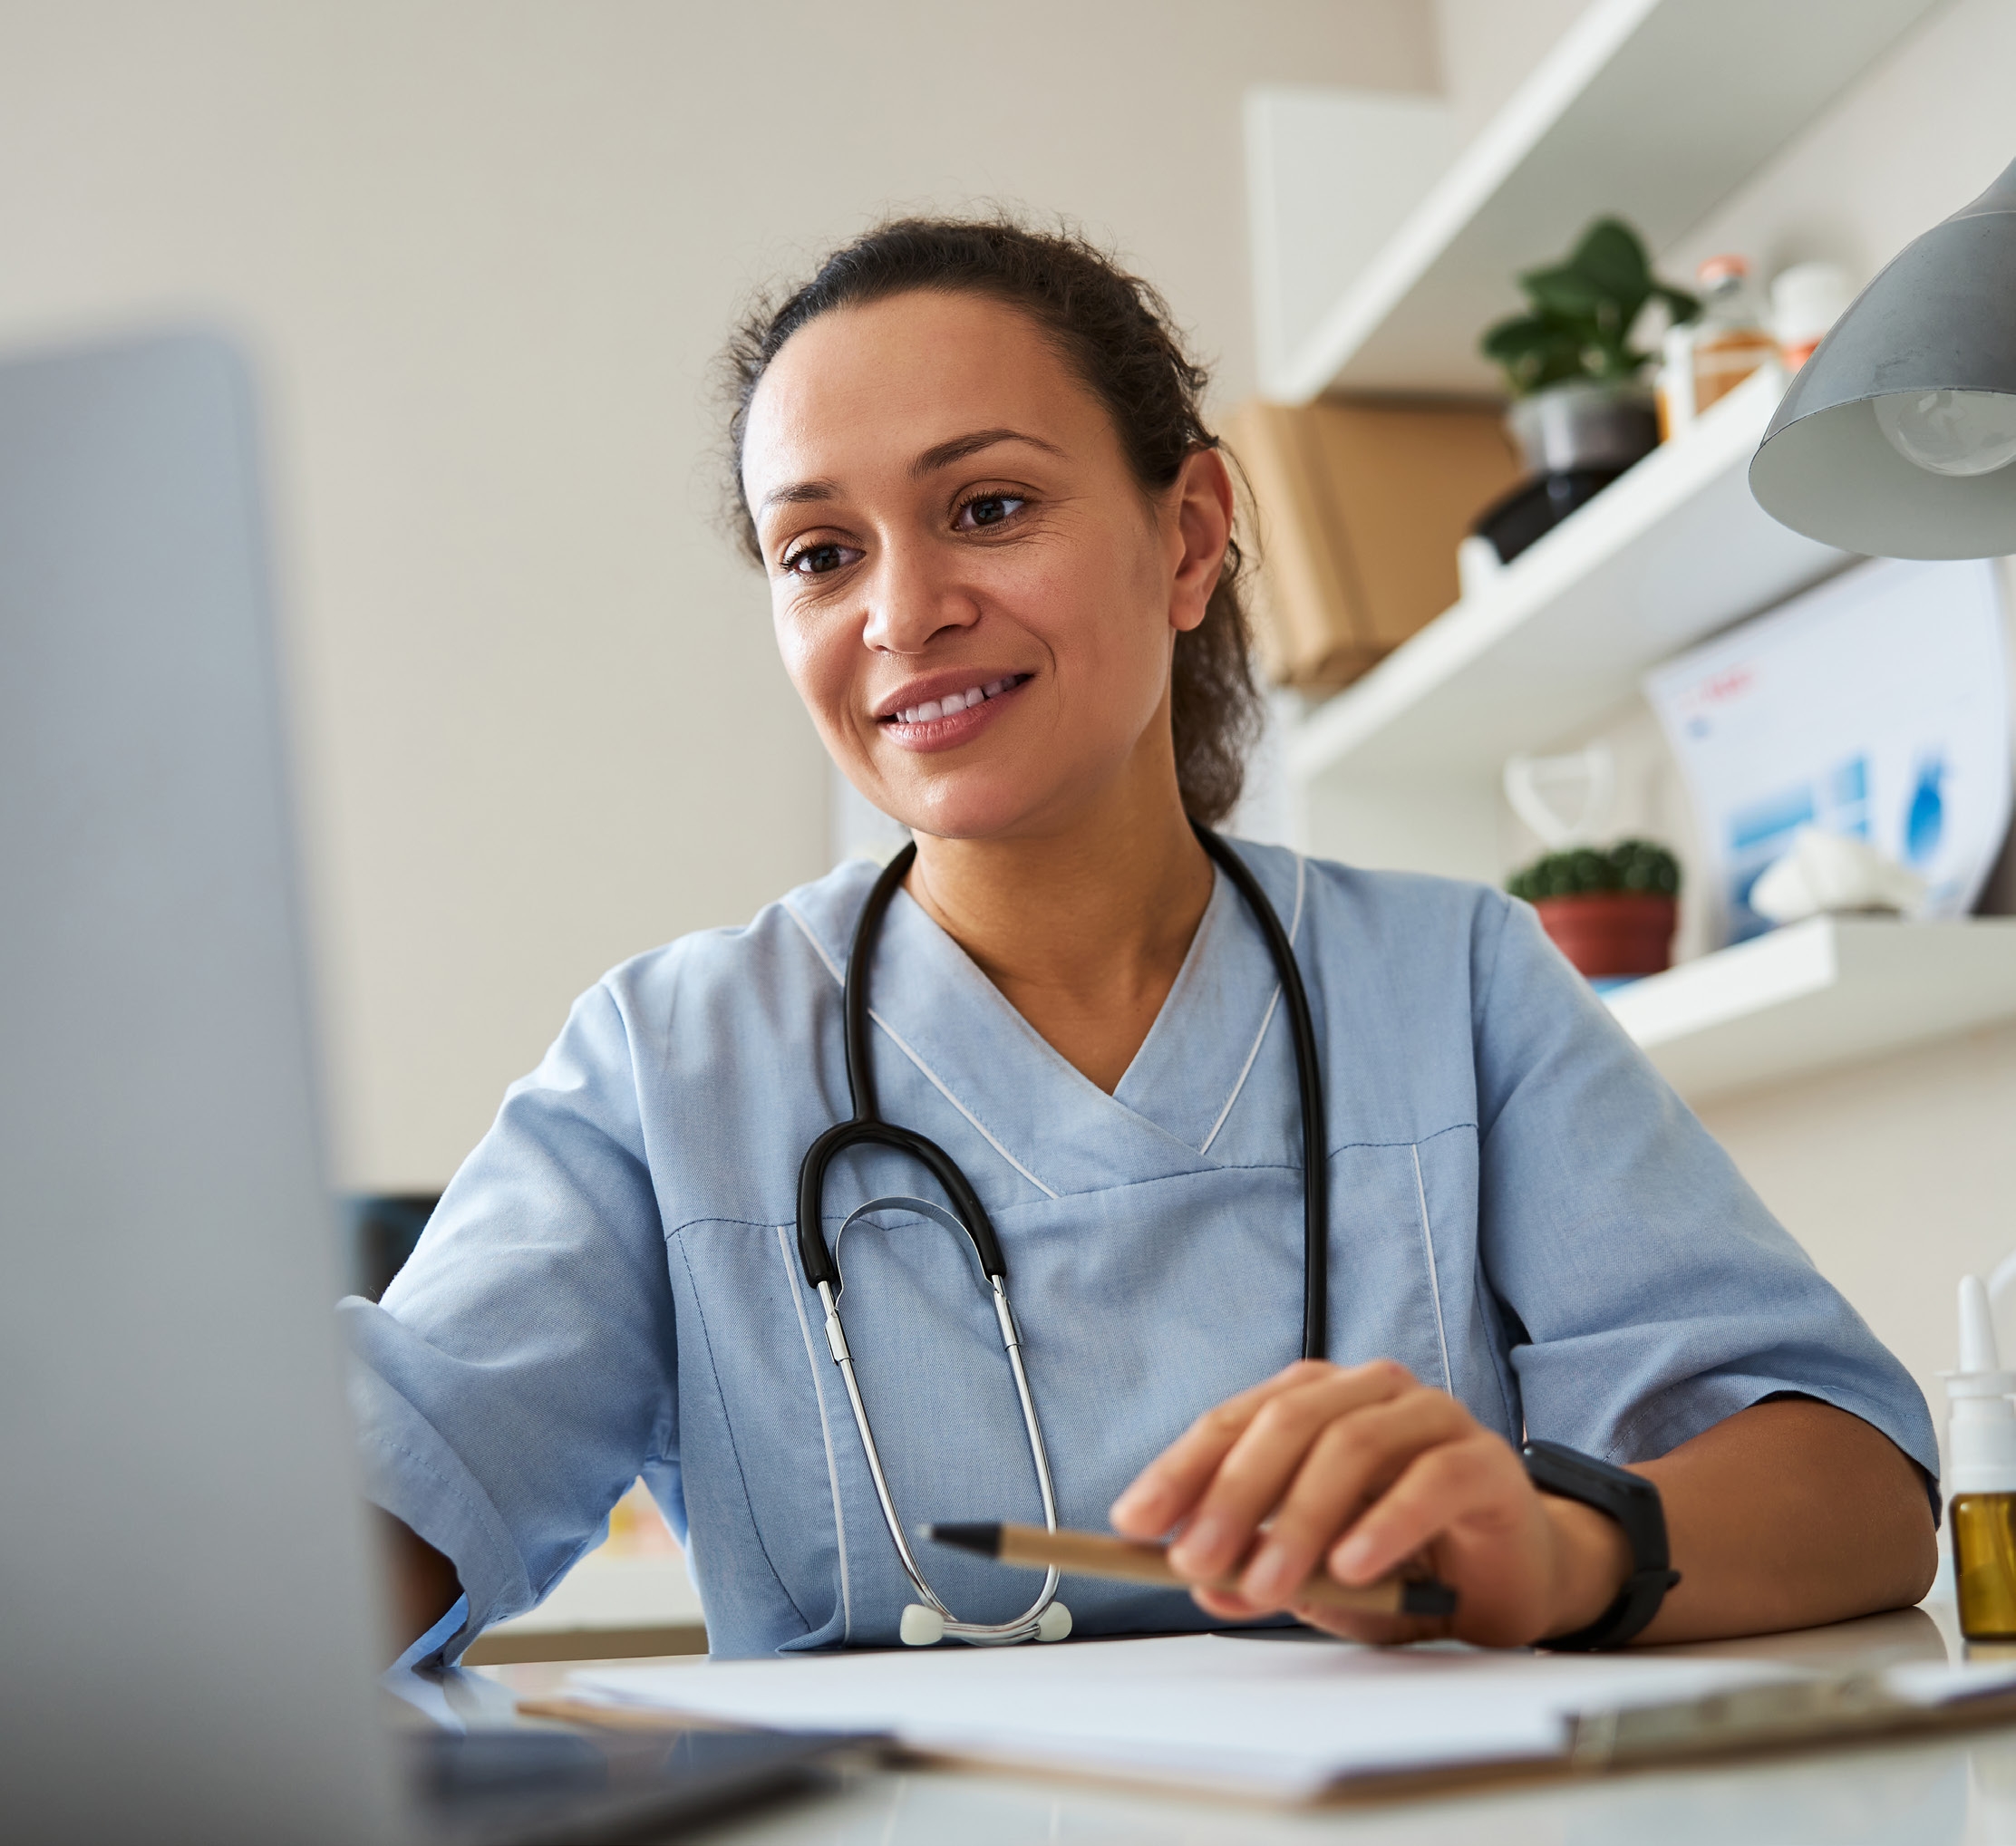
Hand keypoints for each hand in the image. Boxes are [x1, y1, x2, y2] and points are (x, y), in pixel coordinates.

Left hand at [1109, 1359, 1631, 1645]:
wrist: (1509, 1577)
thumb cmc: (1401, 1561)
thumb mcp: (1314, 1574)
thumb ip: (1261, 1569)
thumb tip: (1201, 1582)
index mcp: (1314, 1401)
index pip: (1233, 1422)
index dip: (1180, 1469)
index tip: (1133, 1521)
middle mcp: (1367, 1393)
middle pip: (1285, 1423)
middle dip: (1231, 1494)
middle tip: (1194, 1560)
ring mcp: (1429, 1418)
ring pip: (1350, 1446)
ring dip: (1299, 1519)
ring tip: (1267, 1582)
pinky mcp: (1484, 1461)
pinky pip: (1429, 1480)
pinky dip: (1385, 1523)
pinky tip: (1351, 1565)